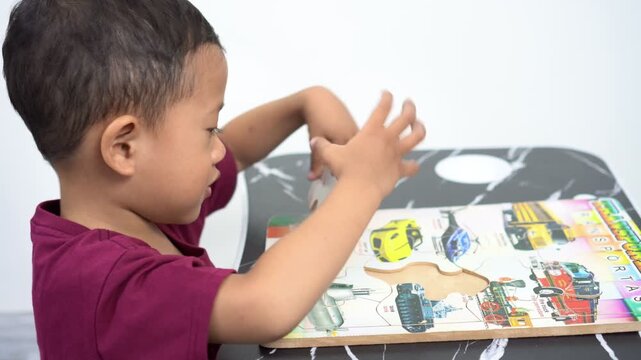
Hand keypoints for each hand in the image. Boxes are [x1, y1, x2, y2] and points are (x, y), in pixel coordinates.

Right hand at [310, 91, 425, 198]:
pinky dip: (413, 165)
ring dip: (419, 128)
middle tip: (408, 103)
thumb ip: (323, 146)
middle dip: (409, 107)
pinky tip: (413, 164)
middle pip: (406, 116)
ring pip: (417, 136)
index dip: (386, 97)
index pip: (383, 107)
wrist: (359, 190)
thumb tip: (315, 142)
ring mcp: (396, 153)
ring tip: (418, 125)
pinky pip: (411, 166)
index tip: (387, 94)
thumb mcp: (330, 154)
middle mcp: (388, 139)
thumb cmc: (345, 170)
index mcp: (372, 131)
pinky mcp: (399, 169)